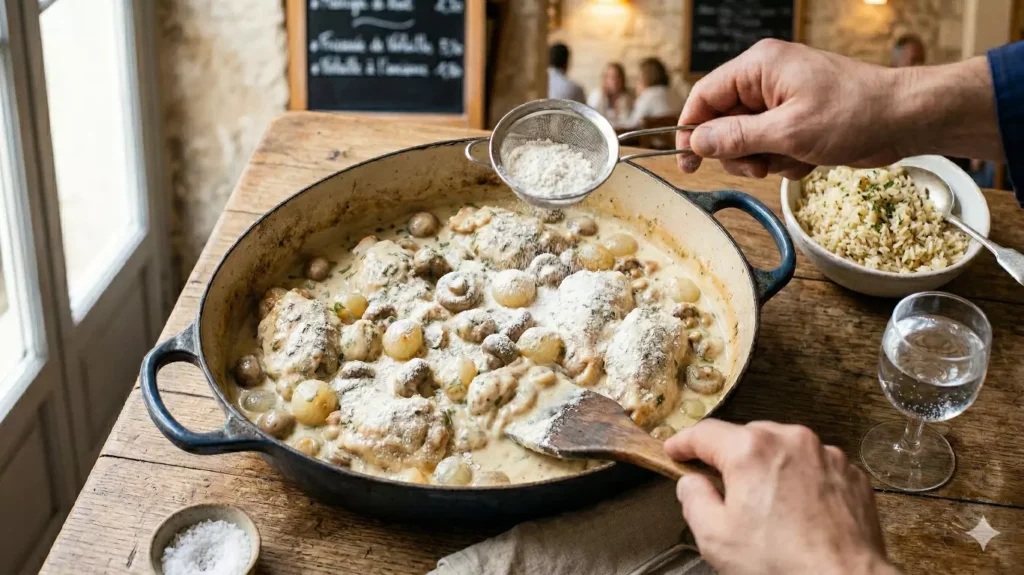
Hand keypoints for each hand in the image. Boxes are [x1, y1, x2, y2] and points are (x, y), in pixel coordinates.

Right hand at [664, 419, 895, 574]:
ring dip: (768, 468)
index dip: (684, 443)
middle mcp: (790, 441)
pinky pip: (814, 466)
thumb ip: (694, 500)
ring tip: (768, 510)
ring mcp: (825, 454)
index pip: (705, 433)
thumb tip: (692, 484)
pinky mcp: (849, 473)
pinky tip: (797, 513)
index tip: (676, 451)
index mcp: (750, 450)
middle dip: (731, 460)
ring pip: (782, 449)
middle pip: (746, 438)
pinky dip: (801, 480)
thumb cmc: (784, 566)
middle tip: (724, 492)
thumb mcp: (715, 538)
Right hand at [676, 39, 999, 178]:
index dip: (690, 130)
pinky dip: (784, 159)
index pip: (704, 96)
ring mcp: (781, 99)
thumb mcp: (788, 131)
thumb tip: (698, 143)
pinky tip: (809, 157)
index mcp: (759, 67)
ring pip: (745, 140)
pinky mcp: (795, 118)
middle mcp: (765, 79)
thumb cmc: (854, 113)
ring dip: (764, 159)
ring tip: (792, 158)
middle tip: (759, 165)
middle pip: (722, 122)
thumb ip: (737, 137)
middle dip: (738, 151)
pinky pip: (769, 146)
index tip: (686, 163)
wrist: (904, 119)